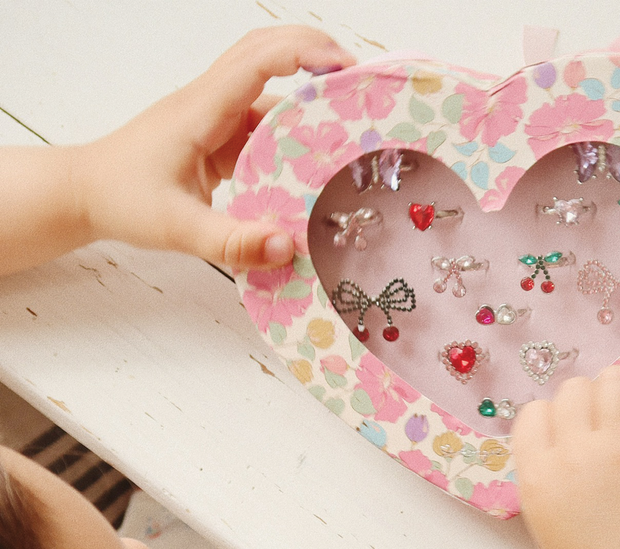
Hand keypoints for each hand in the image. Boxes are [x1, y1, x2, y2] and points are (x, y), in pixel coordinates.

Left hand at [78, 26, 354, 268]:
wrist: (83, 194)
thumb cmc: (121, 200)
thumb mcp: (177, 229)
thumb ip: (232, 242)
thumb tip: (287, 247)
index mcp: (200, 110)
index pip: (257, 59)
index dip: (304, 53)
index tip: (345, 68)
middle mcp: (209, 104)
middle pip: (266, 54)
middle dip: (315, 55)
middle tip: (360, 81)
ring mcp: (212, 118)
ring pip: (267, 93)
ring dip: (305, 101)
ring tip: (348, 124)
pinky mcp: (214, 138)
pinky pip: (260, 127)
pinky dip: (289, 136)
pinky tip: (310, 163)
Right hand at [511, 366, 619, 548]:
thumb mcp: (548, 522)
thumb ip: (552, 475)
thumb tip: (573, 435)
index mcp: (538, 474)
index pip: (536, 411)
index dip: (559, 419)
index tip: (578, 437)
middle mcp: (578, 456)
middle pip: (577, 387)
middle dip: (596, 404)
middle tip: (615, 434)